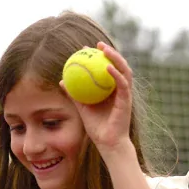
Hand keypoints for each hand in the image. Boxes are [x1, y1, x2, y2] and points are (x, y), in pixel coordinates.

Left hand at [61, 41, 132, 155]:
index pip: (107, 68)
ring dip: (116, 58)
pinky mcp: (127, 101)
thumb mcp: (82, 108)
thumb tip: (62, 81)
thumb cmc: (96, 128)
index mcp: (111, 90)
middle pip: (118, 65)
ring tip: (105, 50)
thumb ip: (74, 94)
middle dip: (110, 52)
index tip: (87, 48)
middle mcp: (120, 90)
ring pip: (124, 70)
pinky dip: (116, 74)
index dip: (99, 57)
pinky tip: (108, 67)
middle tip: (97, 44)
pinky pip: (123, 84)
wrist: (108, 143)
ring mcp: (125, 94)